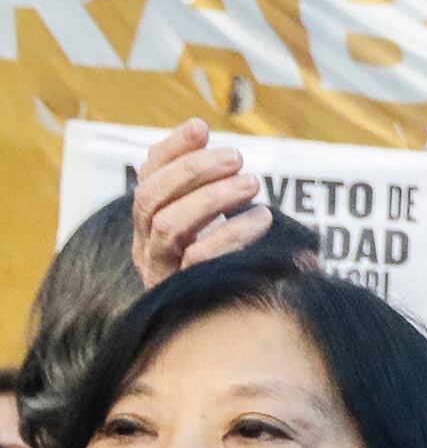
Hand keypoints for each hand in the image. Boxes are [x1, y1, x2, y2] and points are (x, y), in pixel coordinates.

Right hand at [132, 120, 272, 285]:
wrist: (233, 320)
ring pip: (167, 226)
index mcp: (148, 219)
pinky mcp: (184, 291)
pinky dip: (231, 234)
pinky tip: (262, 218)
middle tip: (236, 157)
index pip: (147, 176)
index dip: (170, 150)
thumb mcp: (215, 214)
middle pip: (149, 198)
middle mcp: (144, 243)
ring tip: (251, 184)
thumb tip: (198, 127)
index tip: (200, 128)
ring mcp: (160, 269)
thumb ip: (204, 176)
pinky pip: (198, 259)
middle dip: (191, 171)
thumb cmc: (229, 257)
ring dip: (211, 198)